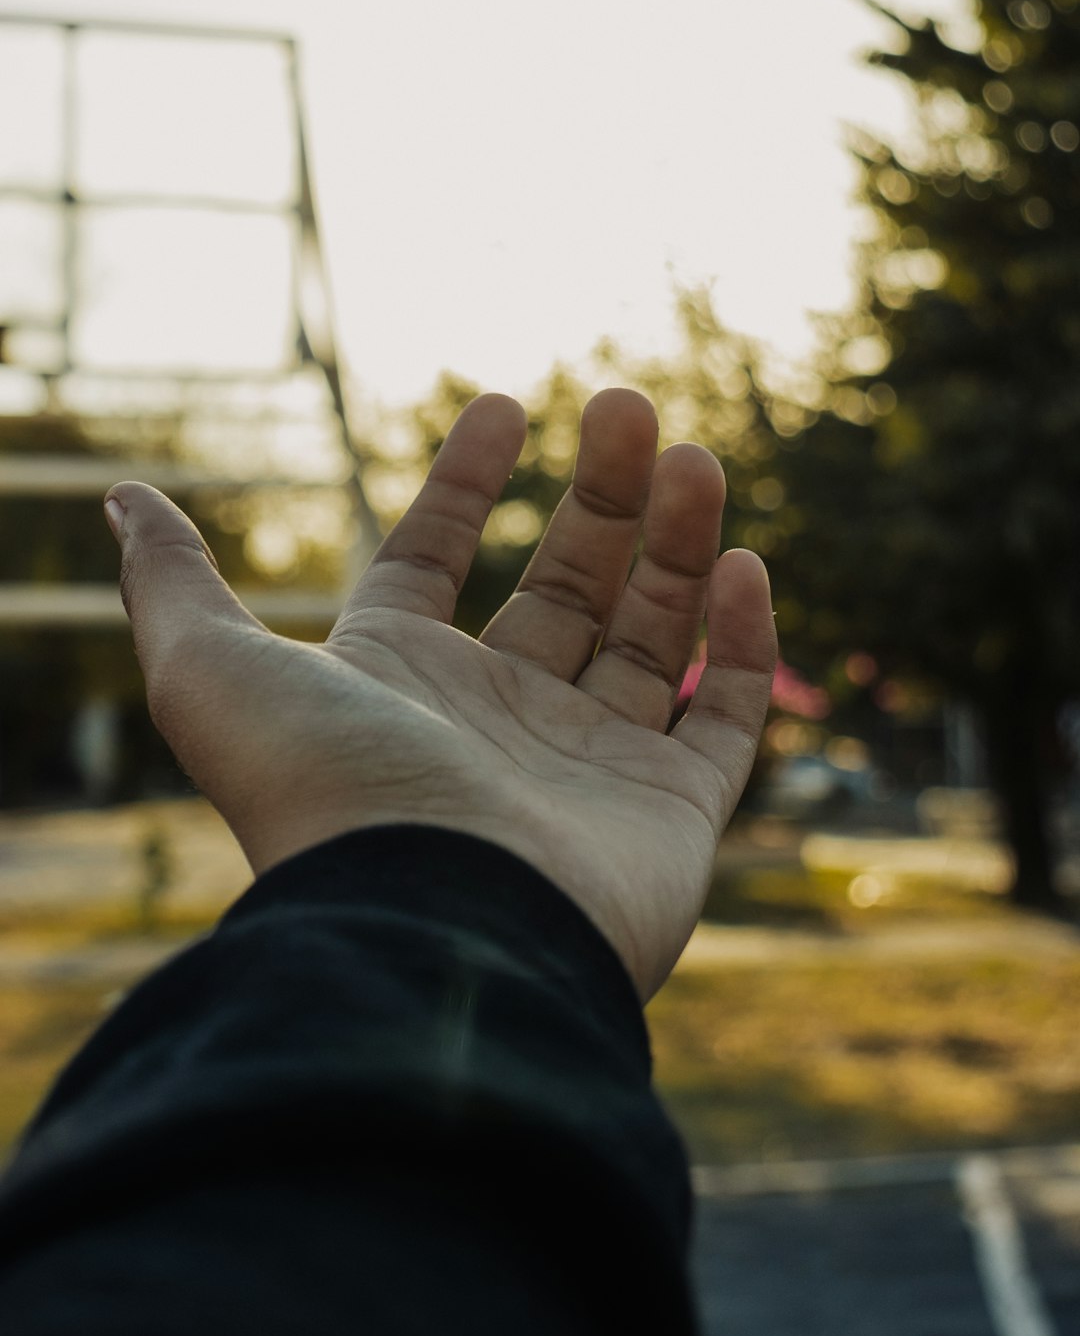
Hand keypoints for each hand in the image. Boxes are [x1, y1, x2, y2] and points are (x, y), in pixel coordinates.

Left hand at [105, 389, 775, 999]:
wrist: (436, 931)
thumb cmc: (330, 798)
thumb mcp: (215, 672)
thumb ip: (175, 584)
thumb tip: (117, 499)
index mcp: (404, 681)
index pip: (437, 561)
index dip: (467, 482)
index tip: (506, 404)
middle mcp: (499, 720)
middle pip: (564, 585)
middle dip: (600, 495)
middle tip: (630, 405)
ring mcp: (590, 767)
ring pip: (651, 636)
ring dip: (677, 543)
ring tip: (694, 459)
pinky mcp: (672, 816)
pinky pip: (723, 718)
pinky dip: (741, 644)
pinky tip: (742, 564)